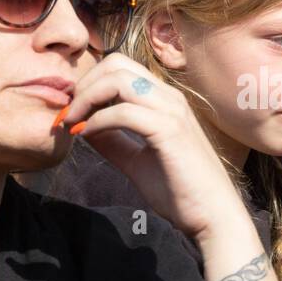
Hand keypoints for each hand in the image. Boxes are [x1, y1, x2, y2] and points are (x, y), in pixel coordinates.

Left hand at [56, 53, 246, 242]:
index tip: (72, 110)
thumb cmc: (181, 191)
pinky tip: (88, 136)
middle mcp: (169, 98)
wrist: (213, 216)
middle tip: (68, 113)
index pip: (121, 68)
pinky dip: (98, 121)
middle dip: (84, 84)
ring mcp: (172, 111)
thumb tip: (83, 127)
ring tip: (73, 123)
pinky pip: (123, 112)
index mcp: (164, 100)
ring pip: (118, 80)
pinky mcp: (169, 130)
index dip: (90, 83)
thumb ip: (113, 142)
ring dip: (86, 99)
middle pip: (117, 64)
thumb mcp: (137, 162)